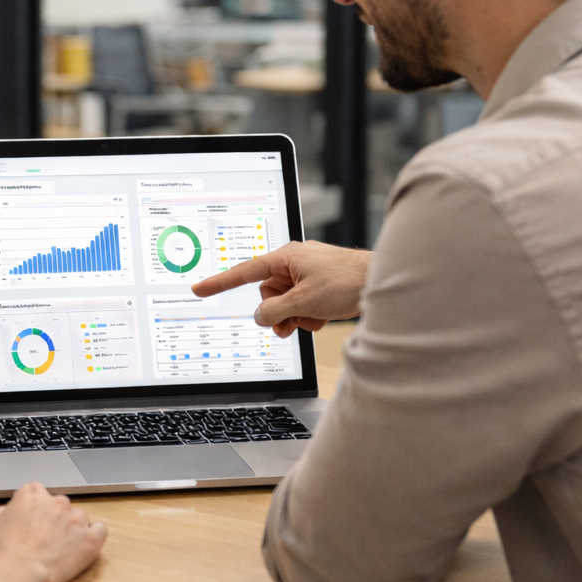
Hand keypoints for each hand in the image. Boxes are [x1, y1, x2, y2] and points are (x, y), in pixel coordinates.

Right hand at [0, 483, 106, 581]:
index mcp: (32, 492)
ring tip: (59, 549)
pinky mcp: (90, 539)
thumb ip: (3, 511)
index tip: (28, 524)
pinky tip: (82, 546)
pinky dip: (93, 536)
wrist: (17, 575)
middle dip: (52, 520)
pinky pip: (100, 529)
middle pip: (58, 505)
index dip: (32, 511)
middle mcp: (57, 500)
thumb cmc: (0, 552)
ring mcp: (76, 519)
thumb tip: (8, 513)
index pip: (36, 494)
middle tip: (41, 540)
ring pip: (78, 517)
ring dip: (71, 529)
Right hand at [190, 241, 371, 336]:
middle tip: (291, 323)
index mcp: (285, 258)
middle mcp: (293, 263)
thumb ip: (275, 312)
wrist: (383, 282)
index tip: (199, 288)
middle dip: (277, 312)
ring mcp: (307, 273)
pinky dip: (308, 314)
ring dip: (295, 316)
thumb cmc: (347, 281)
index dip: (219, 283)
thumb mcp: (303, 302)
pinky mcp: (320, 284)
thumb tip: (260, 318)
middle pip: (267, 294)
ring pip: (285, 302)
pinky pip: (302, 303)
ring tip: (310, 320)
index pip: (243, 272)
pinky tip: (322, 316)